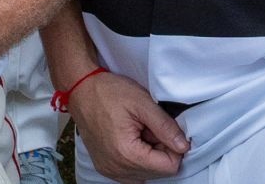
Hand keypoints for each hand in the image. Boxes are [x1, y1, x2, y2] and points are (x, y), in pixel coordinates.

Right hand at [66, 69, 189, 180]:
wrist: (80, 90)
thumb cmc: (109, 92)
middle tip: (149, 128)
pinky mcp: (105, 168)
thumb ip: (165, 127)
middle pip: (158, 173)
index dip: (174, 148)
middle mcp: (117, 168)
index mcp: (127, 154)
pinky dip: (136, 159)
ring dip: (148, 156)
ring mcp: (109, 171)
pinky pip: (131, 173)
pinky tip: (130, 140)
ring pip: (145, 174)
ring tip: (138, 132)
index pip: (169, 167)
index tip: (164, 130)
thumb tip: (183, 146)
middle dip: (160, 151)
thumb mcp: (142, 103)